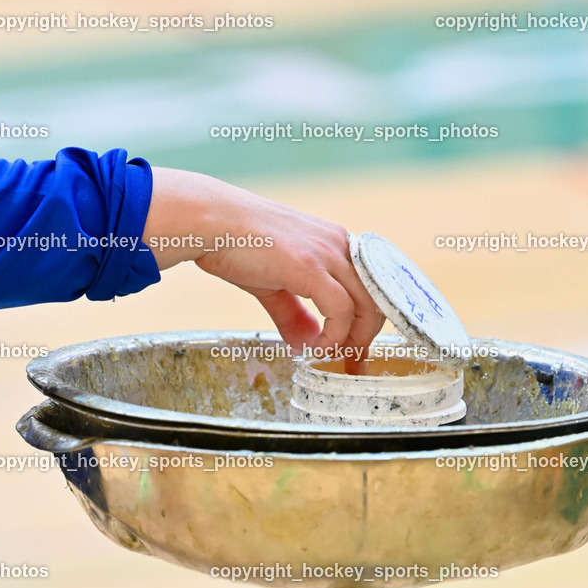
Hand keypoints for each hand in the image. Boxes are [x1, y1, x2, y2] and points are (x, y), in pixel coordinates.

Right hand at [144, 168, 383, 371]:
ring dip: (355, 341)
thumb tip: (307, 343)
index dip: (368, 322)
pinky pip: (341, 310)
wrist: (211, 222)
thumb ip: (294, 313)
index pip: (372, 287)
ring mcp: (328, 254)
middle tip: (352, 365)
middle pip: (377, 299)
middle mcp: (340, 245)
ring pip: (367, 306)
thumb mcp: (272, 283)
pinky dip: (334, 336)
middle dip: (367, 339)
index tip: (356, 351)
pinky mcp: (311, 266)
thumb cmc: (236, 244)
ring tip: (334, 360)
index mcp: (335, 244)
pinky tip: (315, 348)